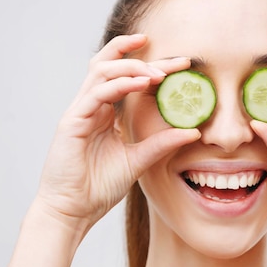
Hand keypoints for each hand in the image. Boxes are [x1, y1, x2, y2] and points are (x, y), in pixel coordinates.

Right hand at [34, 35, 199, 228]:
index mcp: (104, 112)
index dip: (151, 65)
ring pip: (102, 71)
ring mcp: (80, 111)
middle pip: (112, 64)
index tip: (182, 64)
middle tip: (177, 61)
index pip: (126, 77)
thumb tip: (193, 132)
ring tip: (160, 73)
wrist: (73, 211)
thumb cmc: (98, 187)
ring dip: (132, 66)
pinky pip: (96, 93)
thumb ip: (161, 143)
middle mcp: (91, 106)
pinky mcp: (72, 121)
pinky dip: (120, 84)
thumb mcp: (138, 160)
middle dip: (142, 56)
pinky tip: (142, 83)